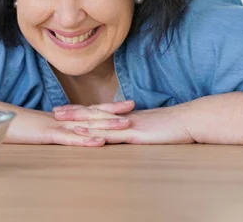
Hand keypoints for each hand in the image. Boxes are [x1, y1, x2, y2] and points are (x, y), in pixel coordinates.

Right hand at [4, 106, 131, 146]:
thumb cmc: (13, 124)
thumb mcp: (37, 126)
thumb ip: (51, 126)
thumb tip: (62, 128)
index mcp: (60, 116)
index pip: (87, 109)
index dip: (106, 106)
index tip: (125, 103)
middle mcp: (61, 118)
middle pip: (91, 113)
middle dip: (113, 110)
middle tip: (134, 107)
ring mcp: (54, 125)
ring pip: (85, 125)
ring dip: (106, 125)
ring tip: (125, 124)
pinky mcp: (46, 135)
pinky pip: (69, 138)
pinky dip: (85, 140)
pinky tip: (99, 142)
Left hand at [53, 102, 194, 143]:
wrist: (188, 120)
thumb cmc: (173, 125)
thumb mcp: (151, 125)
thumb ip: (137, 125)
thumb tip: (128, 128)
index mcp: (125, 116)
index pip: (99, 111)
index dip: (82, 110)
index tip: (66, 108)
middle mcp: (122, 117)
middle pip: (93, 113)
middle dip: (73, 112)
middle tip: (54, 110)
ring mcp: (127, 124)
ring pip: (97, 121)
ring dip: (78, 120)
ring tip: (60, 119)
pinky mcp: (133, 133)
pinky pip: (110, 133)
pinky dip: (94, 132)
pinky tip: (81, 132)